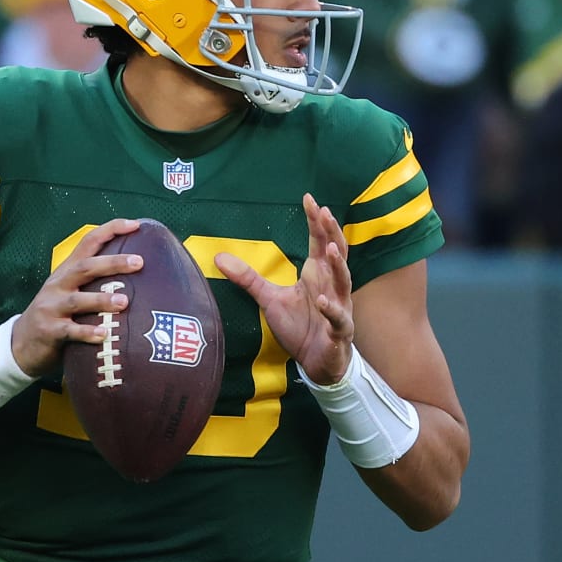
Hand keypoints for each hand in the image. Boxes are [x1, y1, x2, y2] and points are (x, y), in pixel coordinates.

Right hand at [11, 217, 140, 376]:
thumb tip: (137, 275)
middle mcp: (58, 284)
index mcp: (67, 270)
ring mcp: (51, 306)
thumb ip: (95, 281)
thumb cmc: (57, 313)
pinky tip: (104, 335)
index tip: (135, 225)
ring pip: (77, 300)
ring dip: (101, 300)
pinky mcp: (49, 330)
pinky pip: (69, 331)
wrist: (22, 341)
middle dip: (112, 263)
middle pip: (85, 267)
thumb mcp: (70, 290)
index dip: (111, 230)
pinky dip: (87, 333)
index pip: (88, 241)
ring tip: (124, 302)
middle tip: (139, 262)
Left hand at [216, 193, 351, 385]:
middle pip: (337, 254)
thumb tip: (219, 257)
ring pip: (343, 282)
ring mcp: (338, 306)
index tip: (309, 199)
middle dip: (332, 233)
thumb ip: (248, 278)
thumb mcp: (269, 299)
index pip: (319, 241)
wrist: (317, 362)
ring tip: (330, 249)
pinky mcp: (338, 330)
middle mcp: (331, 285)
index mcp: (317, 274)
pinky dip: (331, 310)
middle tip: (326, 212)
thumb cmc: (300, 326)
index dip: (316, 221)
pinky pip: (338, 318)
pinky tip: (322, 302)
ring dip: (338, 266)